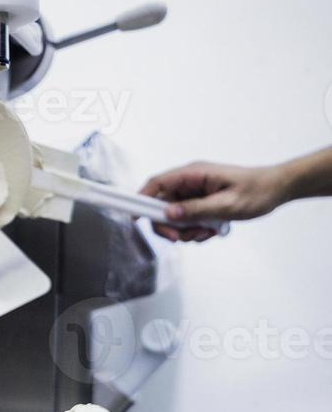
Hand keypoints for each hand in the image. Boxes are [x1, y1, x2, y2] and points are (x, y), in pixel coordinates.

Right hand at [140, 161, 289, 241]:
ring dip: (186, 230)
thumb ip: (195, 210)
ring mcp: (195, 192)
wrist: (275, 190)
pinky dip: (195, 229)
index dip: (141, 199)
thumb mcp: (225, 205)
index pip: (157, 184)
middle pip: (161, 205)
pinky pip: (187, 219)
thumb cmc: (255, 191)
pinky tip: (211, 230)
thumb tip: (169, 214)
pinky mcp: (201, 202)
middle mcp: (190, 181)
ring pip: (174, 216)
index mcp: (194, 174)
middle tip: (182, 237)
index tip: (135, 218)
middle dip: (169, 225)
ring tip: (206, 232)